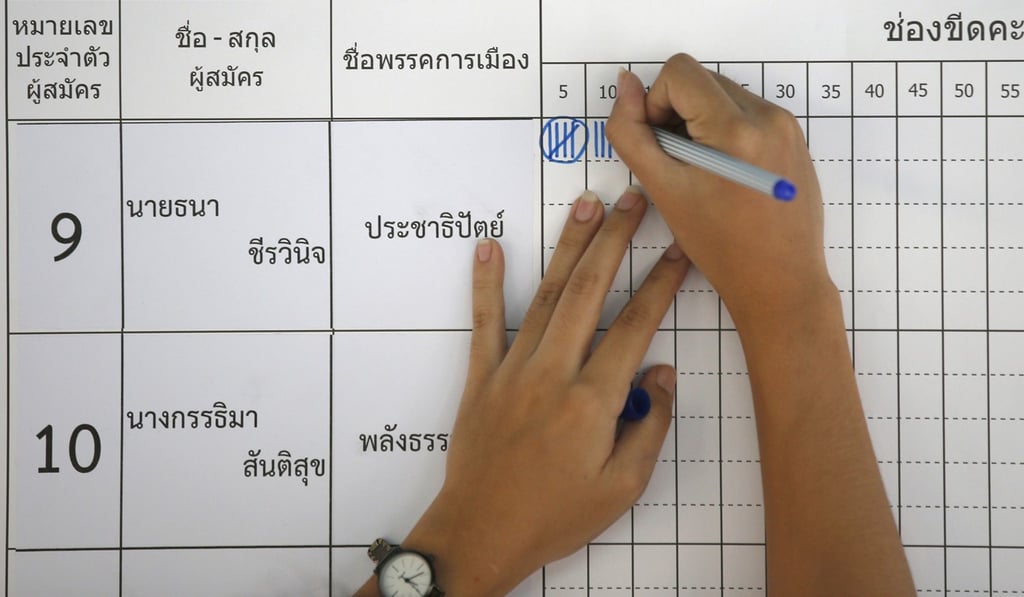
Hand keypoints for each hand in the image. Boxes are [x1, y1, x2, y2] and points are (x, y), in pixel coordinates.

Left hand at [397, 188, 688, 594]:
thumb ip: (648, 429)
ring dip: (568, 248)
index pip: (636, 327)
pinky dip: (486, 283)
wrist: (481, 534)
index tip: (679, 252)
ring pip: (546, 296)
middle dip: (615, 240)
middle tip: (632, 200)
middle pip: (590, 292)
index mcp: (592, 401)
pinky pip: (484, 322)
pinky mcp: (481, 378)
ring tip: (586, 207)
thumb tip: (662, 376)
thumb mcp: (621, 488)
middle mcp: (553, 373)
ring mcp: (513, 371)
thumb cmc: (554, 517)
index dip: (662, 284)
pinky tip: (490, 247)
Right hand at [606, 55, 831, 329]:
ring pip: (724, 95)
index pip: (679, 73)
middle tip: (678, 163)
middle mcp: (769, 116)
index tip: (661, 145)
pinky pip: (748, 113)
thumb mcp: (663, 190)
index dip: (655, 103)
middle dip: (678, 112)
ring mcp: (787, 125)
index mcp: (736, 128)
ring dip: (701, 122)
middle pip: (702, 80)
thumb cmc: (720, 246)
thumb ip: (632, 133)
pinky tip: (726, 175)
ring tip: (702, 172)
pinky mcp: (794, 138)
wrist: (779, 281)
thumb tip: (626, 86)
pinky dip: (726, 132)